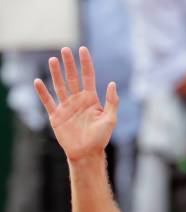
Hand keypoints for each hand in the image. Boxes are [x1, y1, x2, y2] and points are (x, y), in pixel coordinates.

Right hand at [34, 47, 117, 161]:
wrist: (87, 153)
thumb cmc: (100, 138)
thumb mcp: (110, 119)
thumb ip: (111, 101)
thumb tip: (112, 83)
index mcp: (91, 99)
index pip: (88, 77)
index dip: (86, 63)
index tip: (82, 49)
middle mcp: (78, 100)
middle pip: (72, 78)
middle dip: (69, 64)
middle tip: (65, 49)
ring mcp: (66, 107)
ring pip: (60, 86)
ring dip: (55, 73)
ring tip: (52, 59)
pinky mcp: (56, 116)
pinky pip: (48, 102)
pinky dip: (42, 92)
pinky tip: (37, 81)